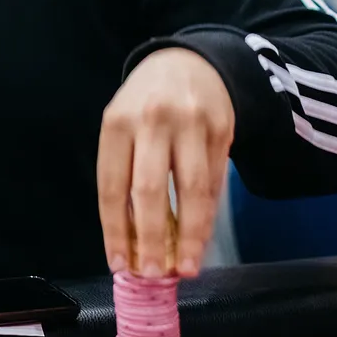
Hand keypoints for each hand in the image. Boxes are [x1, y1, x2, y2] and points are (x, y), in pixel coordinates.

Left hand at [97, 48, 235, 277]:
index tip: (120, 264)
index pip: (113, 186)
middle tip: (154, 274)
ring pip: (192, 189)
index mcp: (117, 123)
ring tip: (186, 267)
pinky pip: (215, 181)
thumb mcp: (122, 125)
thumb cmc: (145, 105)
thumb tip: (130, 240)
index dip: (116, 229)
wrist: (189, 62)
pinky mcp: (223, 129)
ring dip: (191, 235)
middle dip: (152, 238)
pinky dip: (208, 214)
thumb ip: (124, 173)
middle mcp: (153, 121)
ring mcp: (192, 124)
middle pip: (151, 189)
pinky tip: (202, 237)